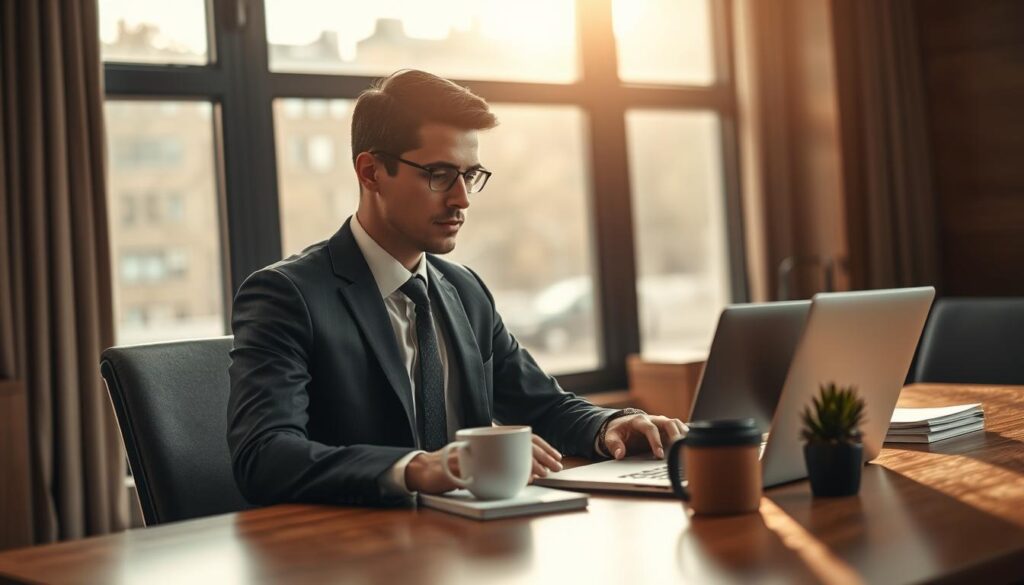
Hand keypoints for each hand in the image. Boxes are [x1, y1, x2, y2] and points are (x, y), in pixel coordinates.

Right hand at [404, 433, 563, 492]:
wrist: (422, 470)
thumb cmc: (454, 466)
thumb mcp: (480, 460)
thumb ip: (498, 460)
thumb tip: (529, 471)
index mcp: (489, 437)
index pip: (522, 435)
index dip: (542, 446)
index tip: (556, 457)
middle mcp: (481, 440)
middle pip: (518, 442)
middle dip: (541, 456)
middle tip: (554, 466)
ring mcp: (470, 452)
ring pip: (506, 455)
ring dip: (526, 465)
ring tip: (540, 474)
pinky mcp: (458, 468)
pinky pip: (484, 470)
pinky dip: (502, 475)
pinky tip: (516, 480)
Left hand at [603, 414, 686, 459]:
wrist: (622, 423)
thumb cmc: (618, 431)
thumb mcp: (611, 437)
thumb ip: (614, 445)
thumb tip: (619, 454)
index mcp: (639, 420)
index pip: (650, 428)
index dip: (656, 441)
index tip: (659, 455)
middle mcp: (652, 419)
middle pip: (668, 422)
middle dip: (675, 435)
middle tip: (679, 449)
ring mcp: (660, 422)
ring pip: (675, 423)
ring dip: (682, 433)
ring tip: (689, 445)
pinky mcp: (665, 427)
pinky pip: (678, 427)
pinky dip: (685, 433)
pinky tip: (691, 441)